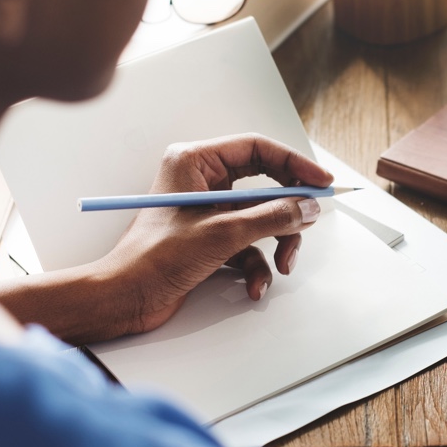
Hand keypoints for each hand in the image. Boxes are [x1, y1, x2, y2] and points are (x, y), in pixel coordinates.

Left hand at [91, 133, 332, 333]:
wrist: (125, 298)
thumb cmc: (154, 258)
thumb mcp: (223, 234)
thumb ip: (271, 217)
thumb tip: (307, 207)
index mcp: (194, 162)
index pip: (257, 149)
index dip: (294, 164)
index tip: (321, 182)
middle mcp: (201, 181)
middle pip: (263, 185)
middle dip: (286, 212)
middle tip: (308, 223)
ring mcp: (206, 211)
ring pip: (260, 219)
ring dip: (275, 244)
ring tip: (281, 265)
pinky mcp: (208, 239)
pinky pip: (247, 245)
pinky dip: (256, 266)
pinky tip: (253, 286)